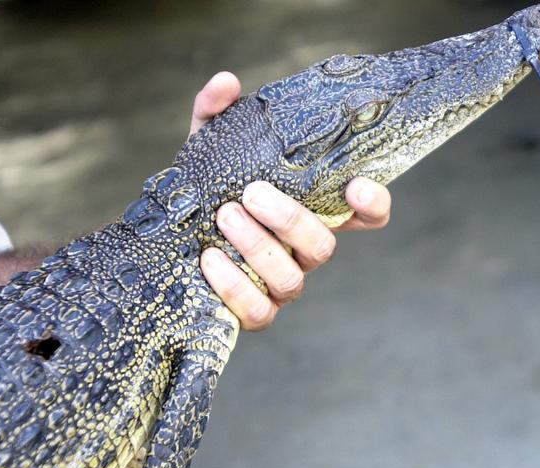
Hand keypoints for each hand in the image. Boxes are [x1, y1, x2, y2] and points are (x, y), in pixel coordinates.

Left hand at [190, 72, 391, 330]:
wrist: (166, 232)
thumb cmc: (203, 189)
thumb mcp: (207, 148)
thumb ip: (218, 114)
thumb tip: (226, 83)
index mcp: (307, 212)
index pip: (364, 216)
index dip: (373, 205)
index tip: (357, 184)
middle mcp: (302, 251)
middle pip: (323, 246)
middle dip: (290, 219)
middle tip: (251, 193)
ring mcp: (280, 284)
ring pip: (291, 278)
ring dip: (259, 247)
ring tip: (225, 216)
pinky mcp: (254, 312)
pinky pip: (258, 311)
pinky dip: (235, 287)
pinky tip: (209, 259)